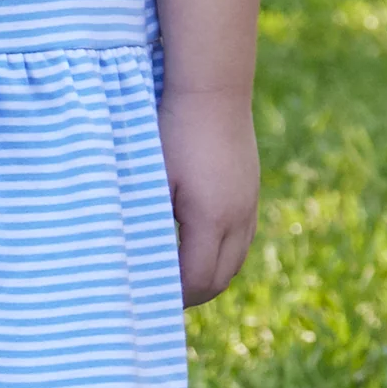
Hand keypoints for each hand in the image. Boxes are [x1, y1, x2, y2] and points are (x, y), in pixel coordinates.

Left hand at [161, 84, 258, 304]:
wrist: (213, 89)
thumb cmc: (171, 131)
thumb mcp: (152, 178)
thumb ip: (147, 221)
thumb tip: (135, 260)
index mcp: (212, 218)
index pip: (196, 280)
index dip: (171, 296)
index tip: (145, 298)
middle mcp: (239, 218)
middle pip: (220, 280)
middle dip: (190, 295)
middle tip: (156, 298)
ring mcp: (250, 206)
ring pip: (234, 262)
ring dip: (207, 276)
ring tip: (173, 277)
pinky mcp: (251, 193)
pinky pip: (240, 240)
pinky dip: (219, 254)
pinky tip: (193, 246)